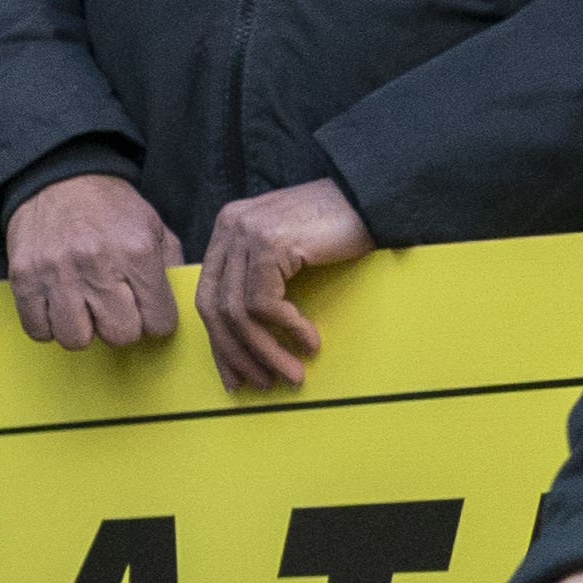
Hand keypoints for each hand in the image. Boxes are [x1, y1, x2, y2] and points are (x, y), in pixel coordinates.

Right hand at [6, 175, 182, 351]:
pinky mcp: (24, 279)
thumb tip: (173, 308)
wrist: (58, 178)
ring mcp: (57, 273)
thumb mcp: (153, 227)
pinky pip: (38, 331)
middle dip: (120, 327)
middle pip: (120, 336)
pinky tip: (57, 308)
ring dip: (82, 330)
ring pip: (76, 340)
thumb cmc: (109, 208)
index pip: (159, 321)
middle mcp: (97, 265)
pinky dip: (48, 326)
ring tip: (83, 310)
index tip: (147, 312)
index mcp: (137, 252)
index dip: (156, 320)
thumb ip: (169, 268)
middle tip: (114, 309)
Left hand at [196, 177, 371, 390]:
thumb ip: (256, 279)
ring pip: (240, 312)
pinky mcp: (270, 243)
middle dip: (236, 353)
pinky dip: (288, 329)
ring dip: (267, 351)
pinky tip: (310, 342)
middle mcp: (230, 228)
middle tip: (260, 383)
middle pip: (215, 307)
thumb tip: (241, 337)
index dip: (220, 342)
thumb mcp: (285, 252)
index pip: (208, 297)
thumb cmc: (337, 228)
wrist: (374, 199)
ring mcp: (247, 233)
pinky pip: (265, 303)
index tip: (236, 375)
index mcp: (227, 231)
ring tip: (291, 374)